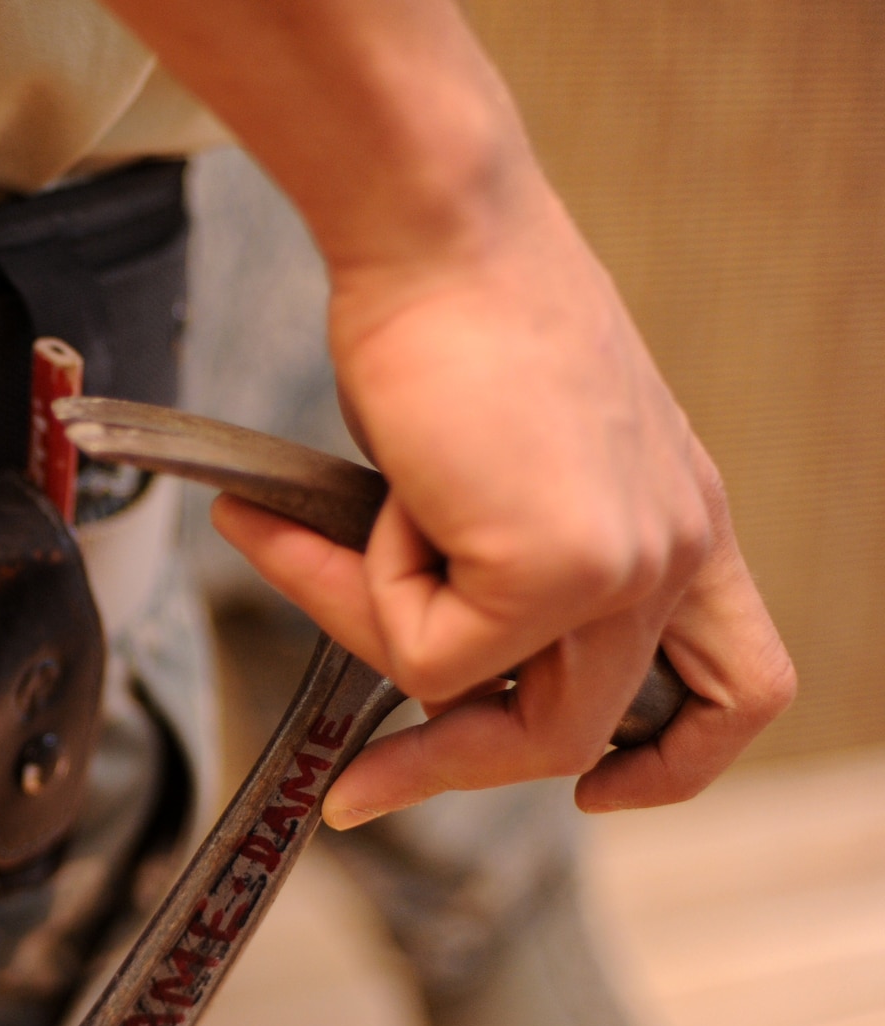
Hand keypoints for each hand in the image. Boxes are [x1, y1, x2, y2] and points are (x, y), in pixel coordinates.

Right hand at [213, 186, 794, 826]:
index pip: (735, 686)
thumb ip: (487, 576)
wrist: (437, 235)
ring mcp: (627, 565)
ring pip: (493, 706)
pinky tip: (364, 494)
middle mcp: (675, 549)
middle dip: (452, 764)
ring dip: (371, 638)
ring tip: (290, 540)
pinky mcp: (558, 570)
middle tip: (359, 788)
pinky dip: (360, 585)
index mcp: (682, 521)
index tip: (595, 790)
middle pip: (581, 728)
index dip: (672, 763)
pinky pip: (426, 651)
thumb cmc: (451, 328)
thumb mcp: (499, 474)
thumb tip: (405, 673)